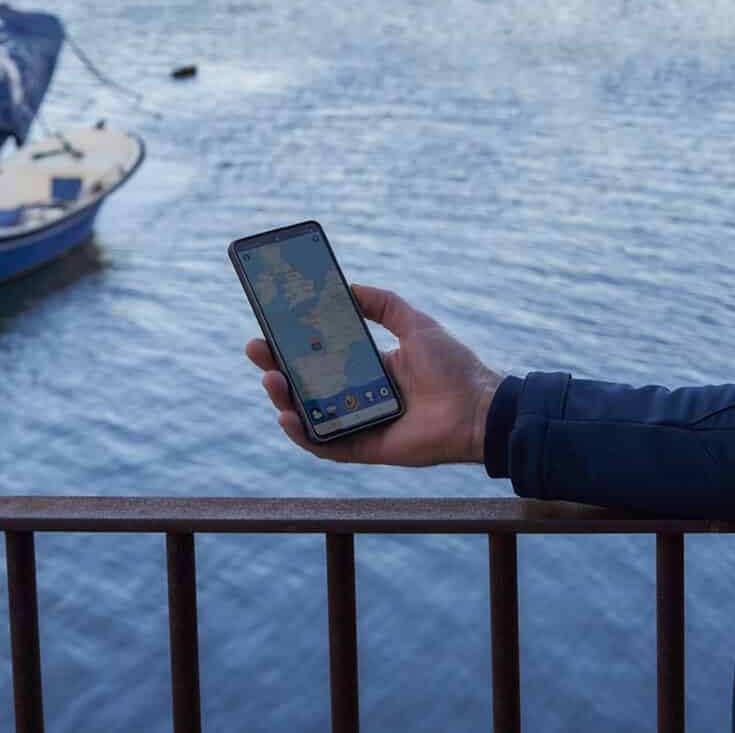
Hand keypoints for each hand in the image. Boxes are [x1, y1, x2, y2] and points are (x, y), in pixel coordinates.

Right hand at [245, 284, 503, 466]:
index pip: (320, 355)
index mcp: (368, 368)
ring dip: (283, 398)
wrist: (479, 406)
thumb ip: (384, 303)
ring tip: (270, 379)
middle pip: (306, 384)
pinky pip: (324, 445)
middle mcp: (358, 395)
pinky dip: (303, 434)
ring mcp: (359, 423)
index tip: (269, 325)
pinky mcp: (364, 448)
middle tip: (255, 349)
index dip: (292, 343)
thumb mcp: (414, 323)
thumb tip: (348, 286)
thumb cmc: (453, 366)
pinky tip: (288, 416)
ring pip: (308, 414)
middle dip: (276, 367)